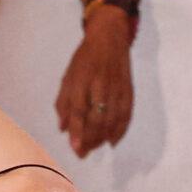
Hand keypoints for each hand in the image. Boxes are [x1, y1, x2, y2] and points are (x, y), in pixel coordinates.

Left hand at [56, 20, 132, 157]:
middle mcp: (100, 86)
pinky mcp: (128, 89)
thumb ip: (63, 103)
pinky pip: (126, 113)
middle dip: (90, 139)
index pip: (79, 111)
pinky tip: (112, 140)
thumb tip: (63, 128)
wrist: (109, 38)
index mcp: (82, 82)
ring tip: (94, 147)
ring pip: (112, 119)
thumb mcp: (67, 77)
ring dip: (103, 137)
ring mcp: (116, 88)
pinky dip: (120, 129)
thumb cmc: (84, 59)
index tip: (75, 148)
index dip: (78, 131)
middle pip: (97, 119)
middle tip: (82, 153)